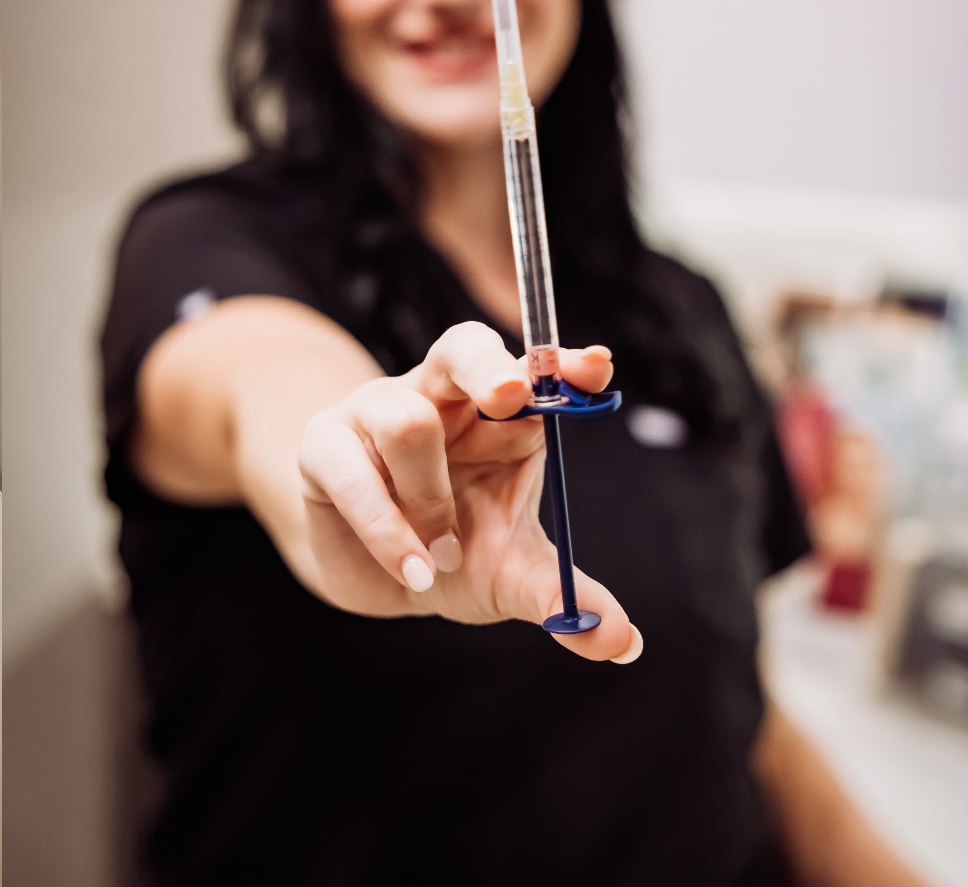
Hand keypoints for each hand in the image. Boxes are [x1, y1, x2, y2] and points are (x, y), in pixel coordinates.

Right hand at [298, 321, 639, 661]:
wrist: (374, 577)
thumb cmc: (454, 553)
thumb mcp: (513, 573)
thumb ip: (563, 595)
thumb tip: (623, 641)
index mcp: (500, 411)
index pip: (534, 368)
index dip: (562, 363)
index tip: (596, 369)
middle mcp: (443, 394)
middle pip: (464, 347)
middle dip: (489, 368)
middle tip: (511, 398)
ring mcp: (378, 410)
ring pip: (408, 421)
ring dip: (432, 500)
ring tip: (443, 557)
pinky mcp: (324, 444)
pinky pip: (354, 473)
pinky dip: (388, 529)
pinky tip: (413, 570)